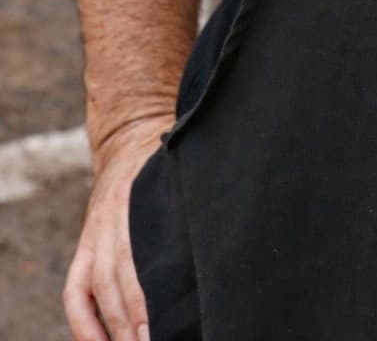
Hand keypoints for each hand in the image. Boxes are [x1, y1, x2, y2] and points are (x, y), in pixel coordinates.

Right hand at [64, 115, 171, 340]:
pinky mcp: (84, 245)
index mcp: (141, 196)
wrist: (130, 137)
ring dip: (113, 328)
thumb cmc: (170, 163)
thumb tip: (221, 248)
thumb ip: (191, 208)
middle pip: (118, 278)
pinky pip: (75, 291)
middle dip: (133, 320)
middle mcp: (113, 215)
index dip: (148, 295)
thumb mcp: (182, 175)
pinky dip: (83, 324)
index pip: (138, 255)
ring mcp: (94, 231)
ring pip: (97, 287)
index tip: (165, 325)